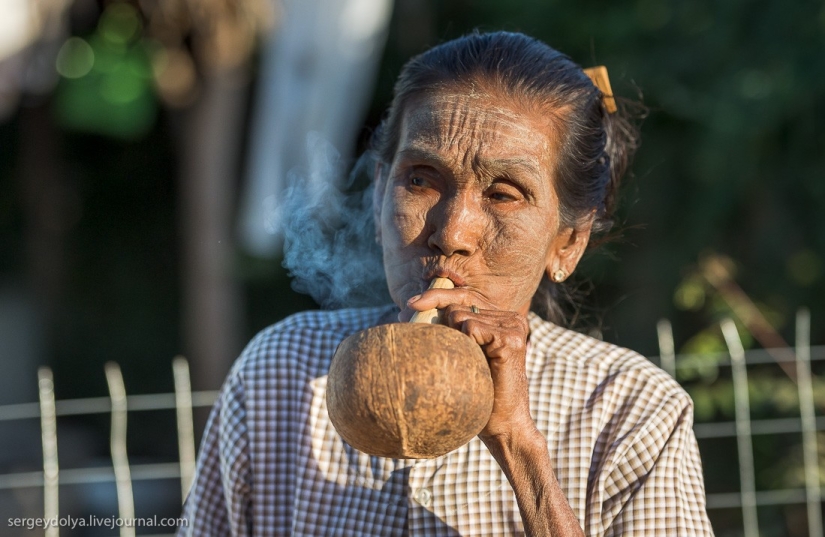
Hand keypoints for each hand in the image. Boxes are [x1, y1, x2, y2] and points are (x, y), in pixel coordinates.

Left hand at [403, 288, 535, 439]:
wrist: (503, 424)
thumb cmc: (480, 393)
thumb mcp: (463, 353)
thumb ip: (449, 329)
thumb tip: (409, 308)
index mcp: (502, 318)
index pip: (465, 295)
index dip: (436, 296)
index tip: (410, 304)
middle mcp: (511, 318)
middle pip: (460, 302)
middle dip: (438, 316)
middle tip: (429, 337)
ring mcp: (513, 327)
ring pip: (461, 315)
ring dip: (452, 337)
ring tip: (465, 362)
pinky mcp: (510, 340)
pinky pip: (471, 327)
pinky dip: (464, 342)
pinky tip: (475, 361)